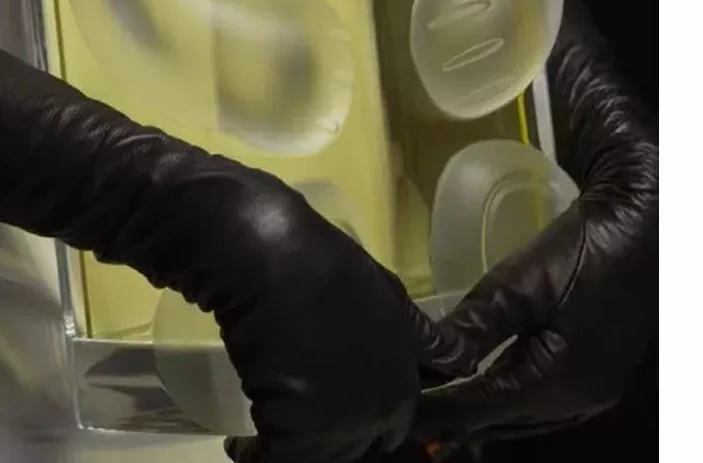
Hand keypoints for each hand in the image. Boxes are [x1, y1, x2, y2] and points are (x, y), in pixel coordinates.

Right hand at [124, 163, 477, 462]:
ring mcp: (340, 420)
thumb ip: (420, 338)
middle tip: (296, 421)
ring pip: (321, 457)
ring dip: (294, 451)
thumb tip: (461, 361)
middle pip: (359, 447)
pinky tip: (241, 450)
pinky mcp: (294, 429)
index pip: (396, 426)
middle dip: (332, 441)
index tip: (336, 414)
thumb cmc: (327, 263)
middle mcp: (380, 406)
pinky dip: (255, 458)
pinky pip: (276, 460)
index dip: (370, 424)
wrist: (274, 259)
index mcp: (403, 377)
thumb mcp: (389, 295)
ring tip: (260, 442)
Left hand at [411, 0, 656, 443]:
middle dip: (454, 419)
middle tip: (407, 413)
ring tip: (438, 413)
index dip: (436, 411)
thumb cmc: (585, 249)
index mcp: (555, 383)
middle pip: (502, 421)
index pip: (480, 409)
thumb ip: (478, 323)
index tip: (395, 414)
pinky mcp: (596, 369)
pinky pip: (543, 404)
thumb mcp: (524, 279)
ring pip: (524, 418)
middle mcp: (575, 399)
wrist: (647, 223)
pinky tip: (490, 391)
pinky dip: (509, 403)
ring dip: (482, 415)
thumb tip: (433, 358)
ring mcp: (590, 388)